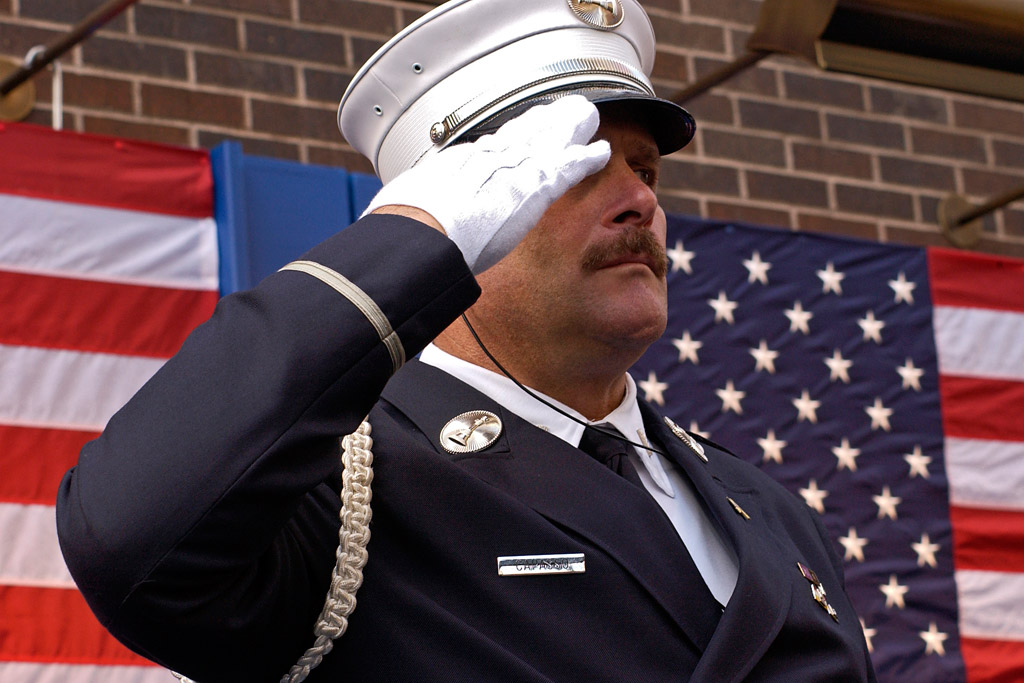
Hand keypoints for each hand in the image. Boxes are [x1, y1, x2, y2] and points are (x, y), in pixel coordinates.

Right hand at [364, 95, 610, 273]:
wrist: (422, 231)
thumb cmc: (406, 229)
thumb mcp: (404, 213)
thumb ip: (413, 214)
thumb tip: (398, 224)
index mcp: (457, 165)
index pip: (489, 147)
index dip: (509, 138)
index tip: (517, 130)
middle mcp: (487, 159)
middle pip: (521, 132)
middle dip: (541, 121)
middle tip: (558, 110)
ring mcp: (513, 169)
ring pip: (548, 140)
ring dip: (568, 128)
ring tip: (585, 118)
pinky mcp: (535, 186)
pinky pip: (569, 167)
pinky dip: (586, 158)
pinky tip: (600, 151)